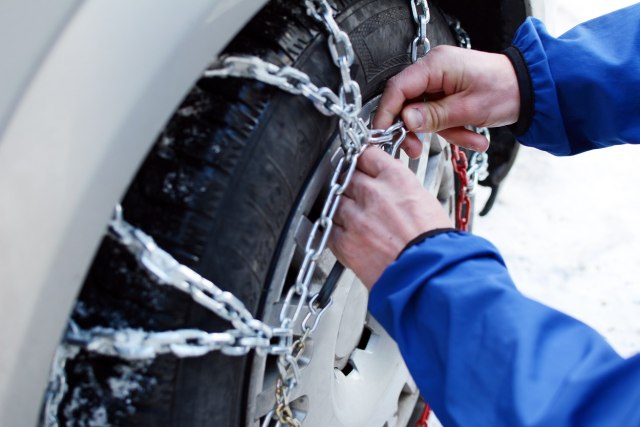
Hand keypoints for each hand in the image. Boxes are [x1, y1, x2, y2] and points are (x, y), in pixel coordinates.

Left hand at [329, 147, 451, 288]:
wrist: (428, 276)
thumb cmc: (434, 245)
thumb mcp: (425, 202)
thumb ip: (400, 190)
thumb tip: (389, 188)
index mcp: (396, 179)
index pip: (367, 154)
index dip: (362, 160)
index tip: (361, 163)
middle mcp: (372, 193)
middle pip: (348, 176)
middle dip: (352, 184)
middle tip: (359, 195)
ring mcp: (354, 217)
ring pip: (336, 201)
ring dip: (344, 207)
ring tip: (357, 219)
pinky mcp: (343, 242)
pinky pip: (331, 228)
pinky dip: (337, 230)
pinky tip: (350, 235)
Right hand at [374, 45, 519, 155]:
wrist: (532, 90)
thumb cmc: (506, 90)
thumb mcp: (468, 108)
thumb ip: (433, 116)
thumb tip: (405, 121)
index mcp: (436, 65)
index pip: (397, 88)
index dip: (386, 113)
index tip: (382, 134)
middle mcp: (434, 70)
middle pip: (406, 103)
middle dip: (414, 130)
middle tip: (415, 149)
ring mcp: (441, 81)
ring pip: (423, 114)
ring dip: (443, 133)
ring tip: (468, 140)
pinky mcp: (448, 93)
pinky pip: (439, 115)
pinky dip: (454, 130)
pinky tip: (473, 137)